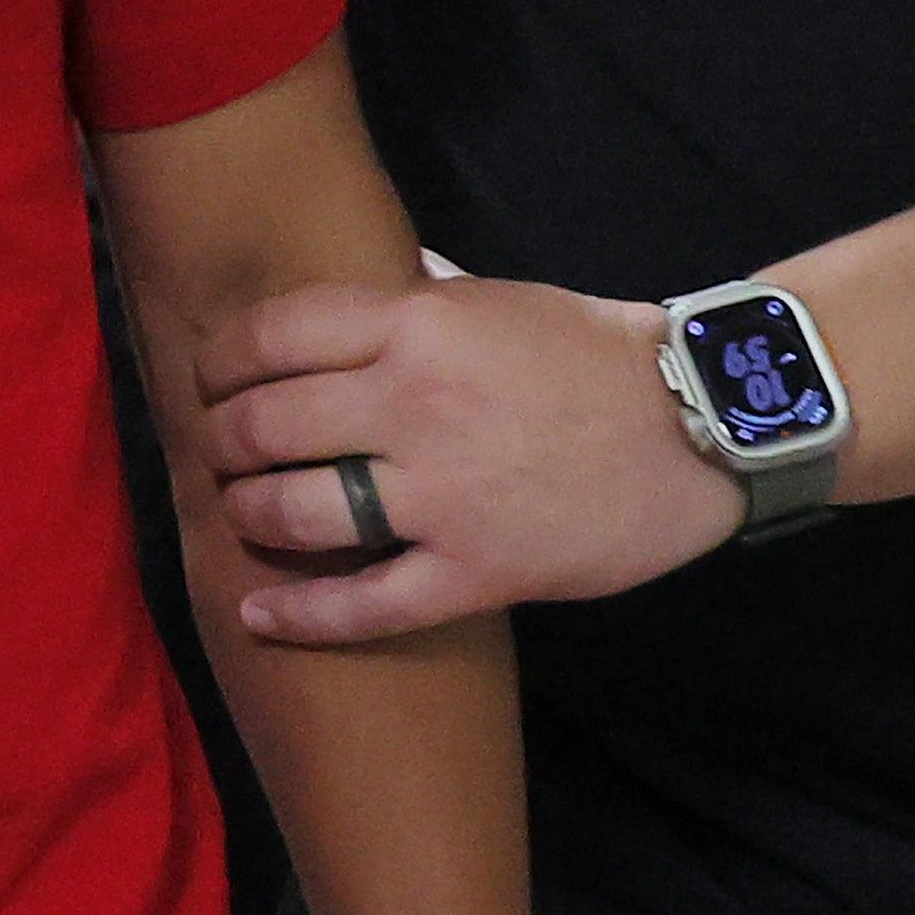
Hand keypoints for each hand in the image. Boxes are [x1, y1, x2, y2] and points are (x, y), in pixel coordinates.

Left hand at [188, 271, 747, 644]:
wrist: (704, 424)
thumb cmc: (596, 353)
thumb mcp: (492, 299)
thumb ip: (407, 304)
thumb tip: (333, 307)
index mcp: (415, 324)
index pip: (270, 336)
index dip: (220, 363)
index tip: (211, 381)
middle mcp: (413, 404)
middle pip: (266, 426)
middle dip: (223, 442)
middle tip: (220, 452)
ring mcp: (442, 495)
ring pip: (295, 513)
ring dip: (248, 516)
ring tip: (243, 515)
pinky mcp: (475, 571)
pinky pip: (364, 605)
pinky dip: (299, 616)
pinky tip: (259, 616)